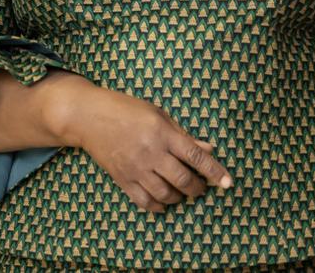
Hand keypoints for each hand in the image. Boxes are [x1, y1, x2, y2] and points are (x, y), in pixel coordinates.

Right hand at [55, 77, 231, 212]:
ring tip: (181, 192)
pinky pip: (145, 201)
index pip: (196, 156)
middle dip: (198, 188)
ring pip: (167, 194)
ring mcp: (135, 167)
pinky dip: (159, 206)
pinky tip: (163, 201)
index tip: (228, 183)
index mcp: (162, 133)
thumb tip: (208, 149)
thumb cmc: (123, 109)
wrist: (86, 116)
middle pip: (184, 180)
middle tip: (200, 187)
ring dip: (180, 197)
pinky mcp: (121, 178)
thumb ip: (182, 134)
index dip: (215, 171)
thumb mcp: (156, 114)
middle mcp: (150, 152)